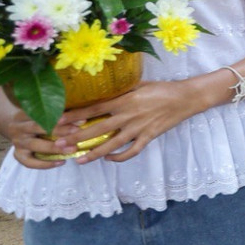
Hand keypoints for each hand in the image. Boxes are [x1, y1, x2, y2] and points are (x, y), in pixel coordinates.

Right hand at [0, 87, 79, 168]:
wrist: (12, 126)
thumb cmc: (35, 117)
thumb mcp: (39, 109)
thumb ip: (55, 109)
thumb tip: (82, 108)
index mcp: (24, 113)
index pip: (42, 113)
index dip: (62, 116)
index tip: (81, 118)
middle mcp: (19, 127)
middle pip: (38, 128)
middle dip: (60, 130)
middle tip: (78, 133)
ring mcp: (17, 142)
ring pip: (35, 146)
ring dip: (54, 148)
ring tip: (72, 150)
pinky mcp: (18, 154)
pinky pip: (30, 162)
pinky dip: (44, 164)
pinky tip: (61, 162)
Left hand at [48, 79, 212, 164]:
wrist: (186, 98)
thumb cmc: (162, 88)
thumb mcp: (139, 84)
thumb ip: (121, 90)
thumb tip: (101, 92)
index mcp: (125, 101)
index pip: (94, 109)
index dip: (75, 115)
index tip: (59, 121)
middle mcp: (129, 116)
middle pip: (98, 129)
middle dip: (77, 138)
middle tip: (60, 145)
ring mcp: (139, 128)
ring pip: (112, 144)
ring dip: (94, 153)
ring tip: (79, 160)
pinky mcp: (149, 137)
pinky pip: (131, 151)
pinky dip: (119, 157)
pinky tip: (108, 158)